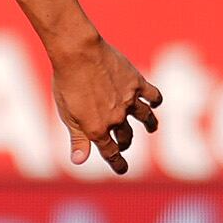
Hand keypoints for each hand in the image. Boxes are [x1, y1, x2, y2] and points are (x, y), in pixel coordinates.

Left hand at [51, 36, 161, 173]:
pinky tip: (154, 102)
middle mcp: (116, 118)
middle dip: (125, 143)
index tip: (122, 169)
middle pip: (126, 137)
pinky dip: (155, 101)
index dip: (117, 163)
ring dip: (149, 125)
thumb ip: (77, 139)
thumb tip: (79, 162)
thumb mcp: (67, 114)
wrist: (79, 53)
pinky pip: (153, 96)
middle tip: (124, 143)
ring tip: (151, 128)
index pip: (111, 153)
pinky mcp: (136, 83)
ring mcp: (129, 101)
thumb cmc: (67, 83)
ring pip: (145, 118)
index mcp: (97, 129)